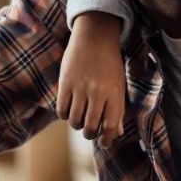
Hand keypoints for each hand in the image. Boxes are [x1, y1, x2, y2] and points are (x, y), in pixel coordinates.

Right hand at [58, 12, 126, 146]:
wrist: (95, 37)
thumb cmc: (110, 63)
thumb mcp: (119, 85)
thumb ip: (118, 109)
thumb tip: (115, 133)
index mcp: (114, 95)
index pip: (109, 127)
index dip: (106, 140)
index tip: (104, 143)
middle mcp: (97, 93)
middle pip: (90, 128)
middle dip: (90, 134)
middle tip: (90, 131)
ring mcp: (80, 88)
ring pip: (75, 121)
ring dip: (77, 125)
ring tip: (80, 120)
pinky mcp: (65, 83)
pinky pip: (62, 110)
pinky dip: (65, 115)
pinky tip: (70, 110)